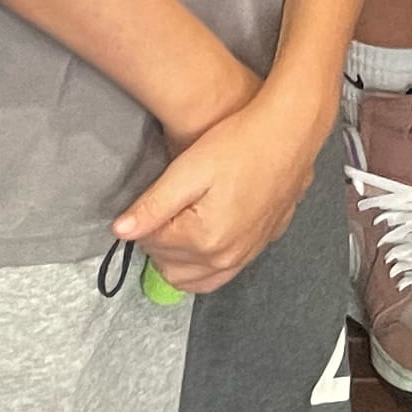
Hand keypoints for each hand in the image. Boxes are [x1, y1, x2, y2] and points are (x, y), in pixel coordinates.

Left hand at [114, 74, 333, 294]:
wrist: (290, 132)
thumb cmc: (240, 143)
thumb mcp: (188, 169)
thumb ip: (153, 206)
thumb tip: (120, 231)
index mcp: (204, 239)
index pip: (152, 246)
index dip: (144, 223)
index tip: (151, 200)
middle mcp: (226, 257)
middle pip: (171, 269)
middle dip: (159, 245)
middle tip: (163, 210)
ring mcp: (246, 255)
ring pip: (197, 279)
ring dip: (181, 259)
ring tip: (180, 222)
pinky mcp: (261, 245)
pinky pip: (223, 272)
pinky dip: (206, 261)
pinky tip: (206, 230)